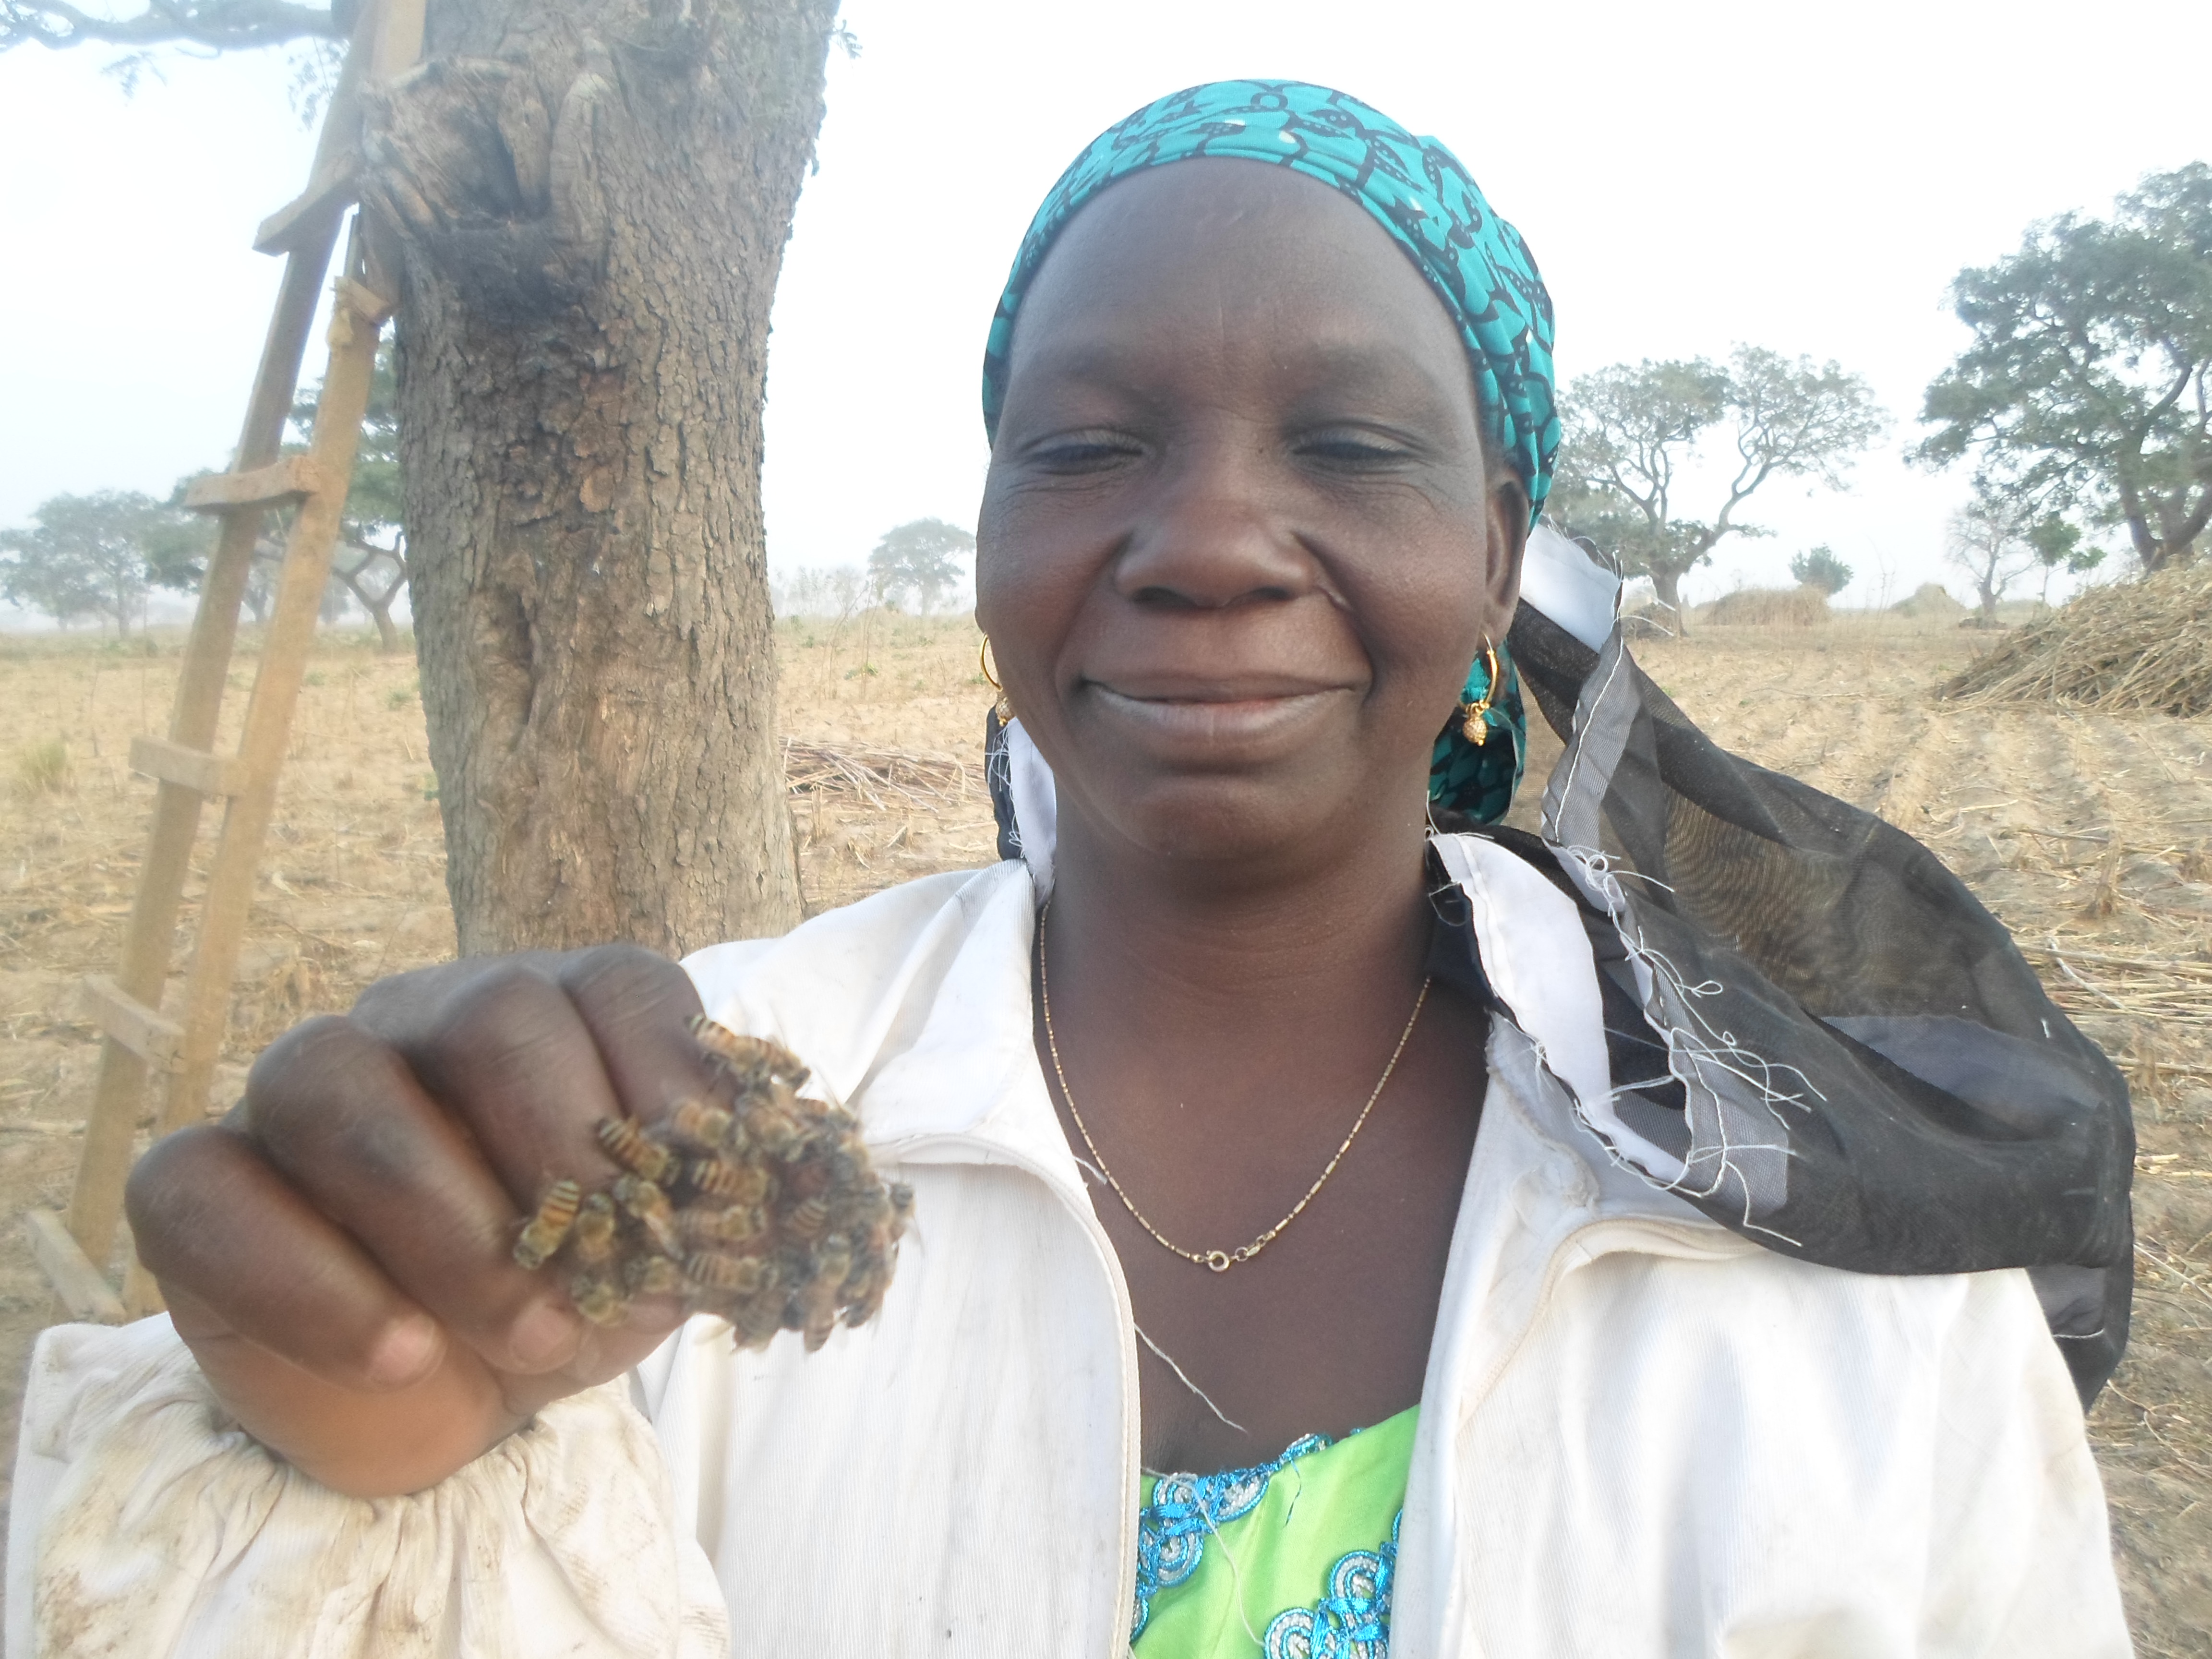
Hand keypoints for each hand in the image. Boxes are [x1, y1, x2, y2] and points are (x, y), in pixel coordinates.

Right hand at [126, 944, 712, 1497]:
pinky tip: (402, 1353)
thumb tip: (802, 1180)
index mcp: (549, 1014)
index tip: (714, 1197)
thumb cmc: (572, 1299)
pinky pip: (204, 1186)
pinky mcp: (198, 1181)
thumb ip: (728, 1204)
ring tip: (530, 1337)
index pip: (616, 984)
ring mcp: (297, 1089)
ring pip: (339, 1087)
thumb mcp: (667, 1257)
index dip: (674, 1080)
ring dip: (451, 1229)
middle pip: (486, 1014)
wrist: (456, 1405)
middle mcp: (419, 1019)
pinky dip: (312, 1283)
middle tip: (597, 1283)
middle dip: (560, 1156)